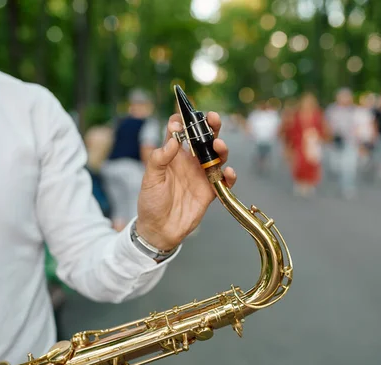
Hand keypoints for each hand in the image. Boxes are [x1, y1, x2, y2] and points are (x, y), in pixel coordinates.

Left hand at [135, 112, 236, 250]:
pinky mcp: (211, 190)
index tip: (181, 121)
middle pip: (203, 137)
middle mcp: (189, 161)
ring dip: (221, 147)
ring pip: (216, 155)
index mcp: (172, 155)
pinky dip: (229, 174)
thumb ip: (160, 158)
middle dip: (209, 125)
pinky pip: (224, 179)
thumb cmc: (151, 203)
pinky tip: (228, 172)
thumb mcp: (150, 179)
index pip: (178, 131)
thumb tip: (174, 139)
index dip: (181, 122)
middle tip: (213, 118)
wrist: (160, 230)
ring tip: (219, 145)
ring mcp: (201, 175)